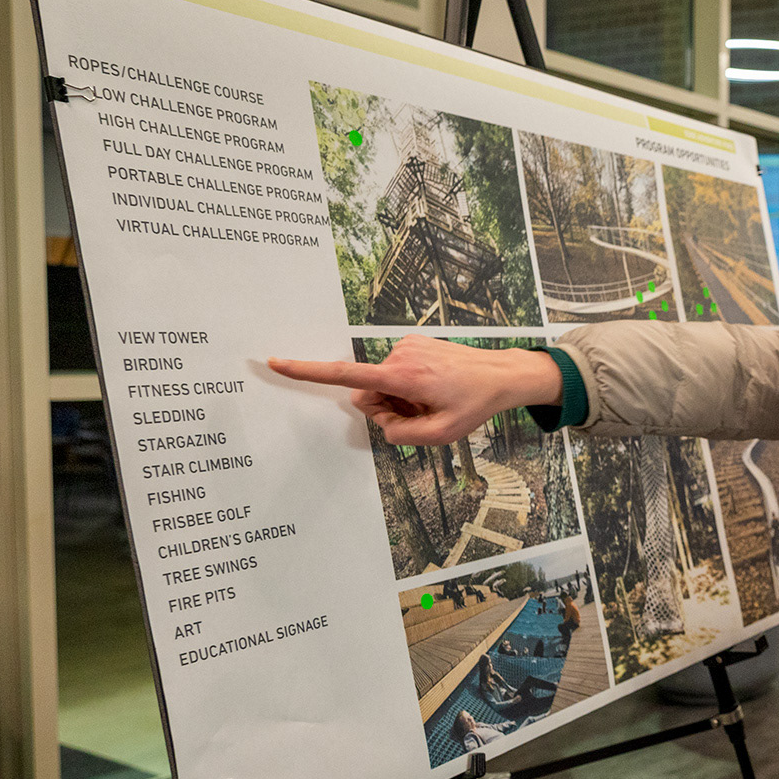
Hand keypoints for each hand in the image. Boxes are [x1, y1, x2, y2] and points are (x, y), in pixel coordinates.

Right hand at [267, 335, 561, 445]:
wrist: (501, 374)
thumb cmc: (474, 404)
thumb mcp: (440, 434)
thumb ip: (400, 434)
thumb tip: (379, 420)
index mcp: (402, 377)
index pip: (346, 376)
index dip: (308, 372)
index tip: (277, 363)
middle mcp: (400, 355)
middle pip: (367, 392)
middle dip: (386, 408)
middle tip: (421, 413)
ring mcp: (406, 346)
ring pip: (383, 383)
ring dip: (400, 397)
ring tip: (433, 398)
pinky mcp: (413, 343)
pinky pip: (396, 372)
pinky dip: (408, 385)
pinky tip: (434, 387)